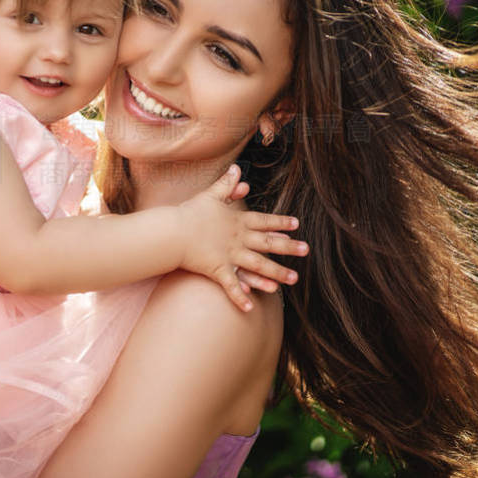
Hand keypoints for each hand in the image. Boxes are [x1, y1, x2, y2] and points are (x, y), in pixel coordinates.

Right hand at [177, 164, 306, 311]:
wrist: (172, 231)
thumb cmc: (189, 213)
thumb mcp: (210, 195)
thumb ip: (226, 184)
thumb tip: (238, 169)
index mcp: (237, 221)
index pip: (263, 221)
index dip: (280, 222)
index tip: (296, 225)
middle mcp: (238, 238)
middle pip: (268, 243)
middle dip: (288, 247)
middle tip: (306, 250)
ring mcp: (230, 255)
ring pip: (258, 265)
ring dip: (277, 273)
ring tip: (293, 279)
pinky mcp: (218, 269)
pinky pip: (231, 286)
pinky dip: (240, 297)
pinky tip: (251, 308)